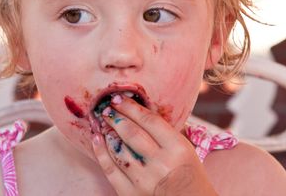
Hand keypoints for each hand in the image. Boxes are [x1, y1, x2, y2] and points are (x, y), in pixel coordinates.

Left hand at [91, 94, 217, 195]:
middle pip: (132, 133)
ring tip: (102, 122)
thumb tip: (140, 109)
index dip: (131, 107)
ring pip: (119, 150)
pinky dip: (100, 152)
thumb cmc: (189, 174)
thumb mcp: (186, 149)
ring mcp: (145, 181)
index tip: (119, 99)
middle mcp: (161, 164)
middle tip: (107, 108)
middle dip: (116, 117)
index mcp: (177, 148)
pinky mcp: (131, 194)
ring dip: (107, 132)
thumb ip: (166, 131)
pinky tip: (97, 139)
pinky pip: (111, 169)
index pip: (149, 121)